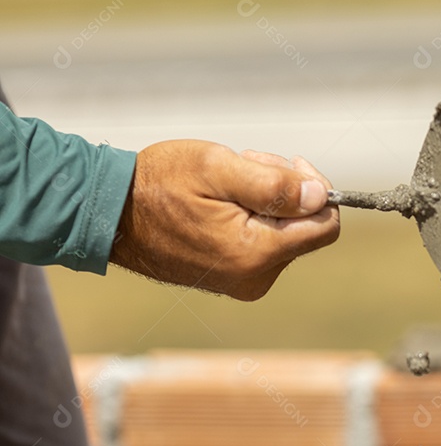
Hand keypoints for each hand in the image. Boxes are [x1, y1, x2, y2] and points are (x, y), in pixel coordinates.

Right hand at [110, 140, 339, 300]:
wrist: (111, 213)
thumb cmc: (159, 184)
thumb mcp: (217, 168)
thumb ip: (274, 185)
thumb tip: (320, 197)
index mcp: (255, 253)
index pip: (325, 227)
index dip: (318, 190)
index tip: (292, 165)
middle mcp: (256, 277)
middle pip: (306, 228)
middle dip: (287, 190)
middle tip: (248, 164)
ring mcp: (245, 282)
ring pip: (287, 234)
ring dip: (269, 200)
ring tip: (229, 182)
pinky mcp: (234, 280)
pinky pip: (265, 244)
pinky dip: (255, 217)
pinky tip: (224, 202)